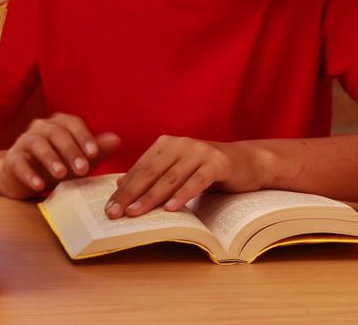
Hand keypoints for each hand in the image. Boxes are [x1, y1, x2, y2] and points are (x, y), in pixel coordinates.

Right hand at [0, 113, 120, 198]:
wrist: (25, 178)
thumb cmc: (57, 164)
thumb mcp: (79, 159)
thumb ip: (97, 150)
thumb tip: (117, 140)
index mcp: (59, 123)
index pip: (73, 123)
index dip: (84, 137)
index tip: (95, 154)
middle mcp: (41, 127)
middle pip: (56, 132)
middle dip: (71, 150)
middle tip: (83, 169)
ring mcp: (24, 142)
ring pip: (37, 144)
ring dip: (51, 159)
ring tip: (62, 175)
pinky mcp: (11, 159)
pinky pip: (19, 163)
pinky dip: (29, 174)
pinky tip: (39, 186)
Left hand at [104, 135, 273, 218]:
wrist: (249, 163)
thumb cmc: (209, 169)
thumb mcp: (178, 169)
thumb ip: (153, 173)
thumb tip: (121, 185)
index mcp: (167, 144)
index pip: (140, 168)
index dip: (123, 189)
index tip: (108, 208)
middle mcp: (181, 144)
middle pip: (151, 172)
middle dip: (130, 194)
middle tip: (114, 213)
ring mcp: (200, 151)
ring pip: (170, 178)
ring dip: (151, 197)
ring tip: (135, 213)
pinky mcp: (218, 163)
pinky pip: (197, 181)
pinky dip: (183, 195)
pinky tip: (171, 208)